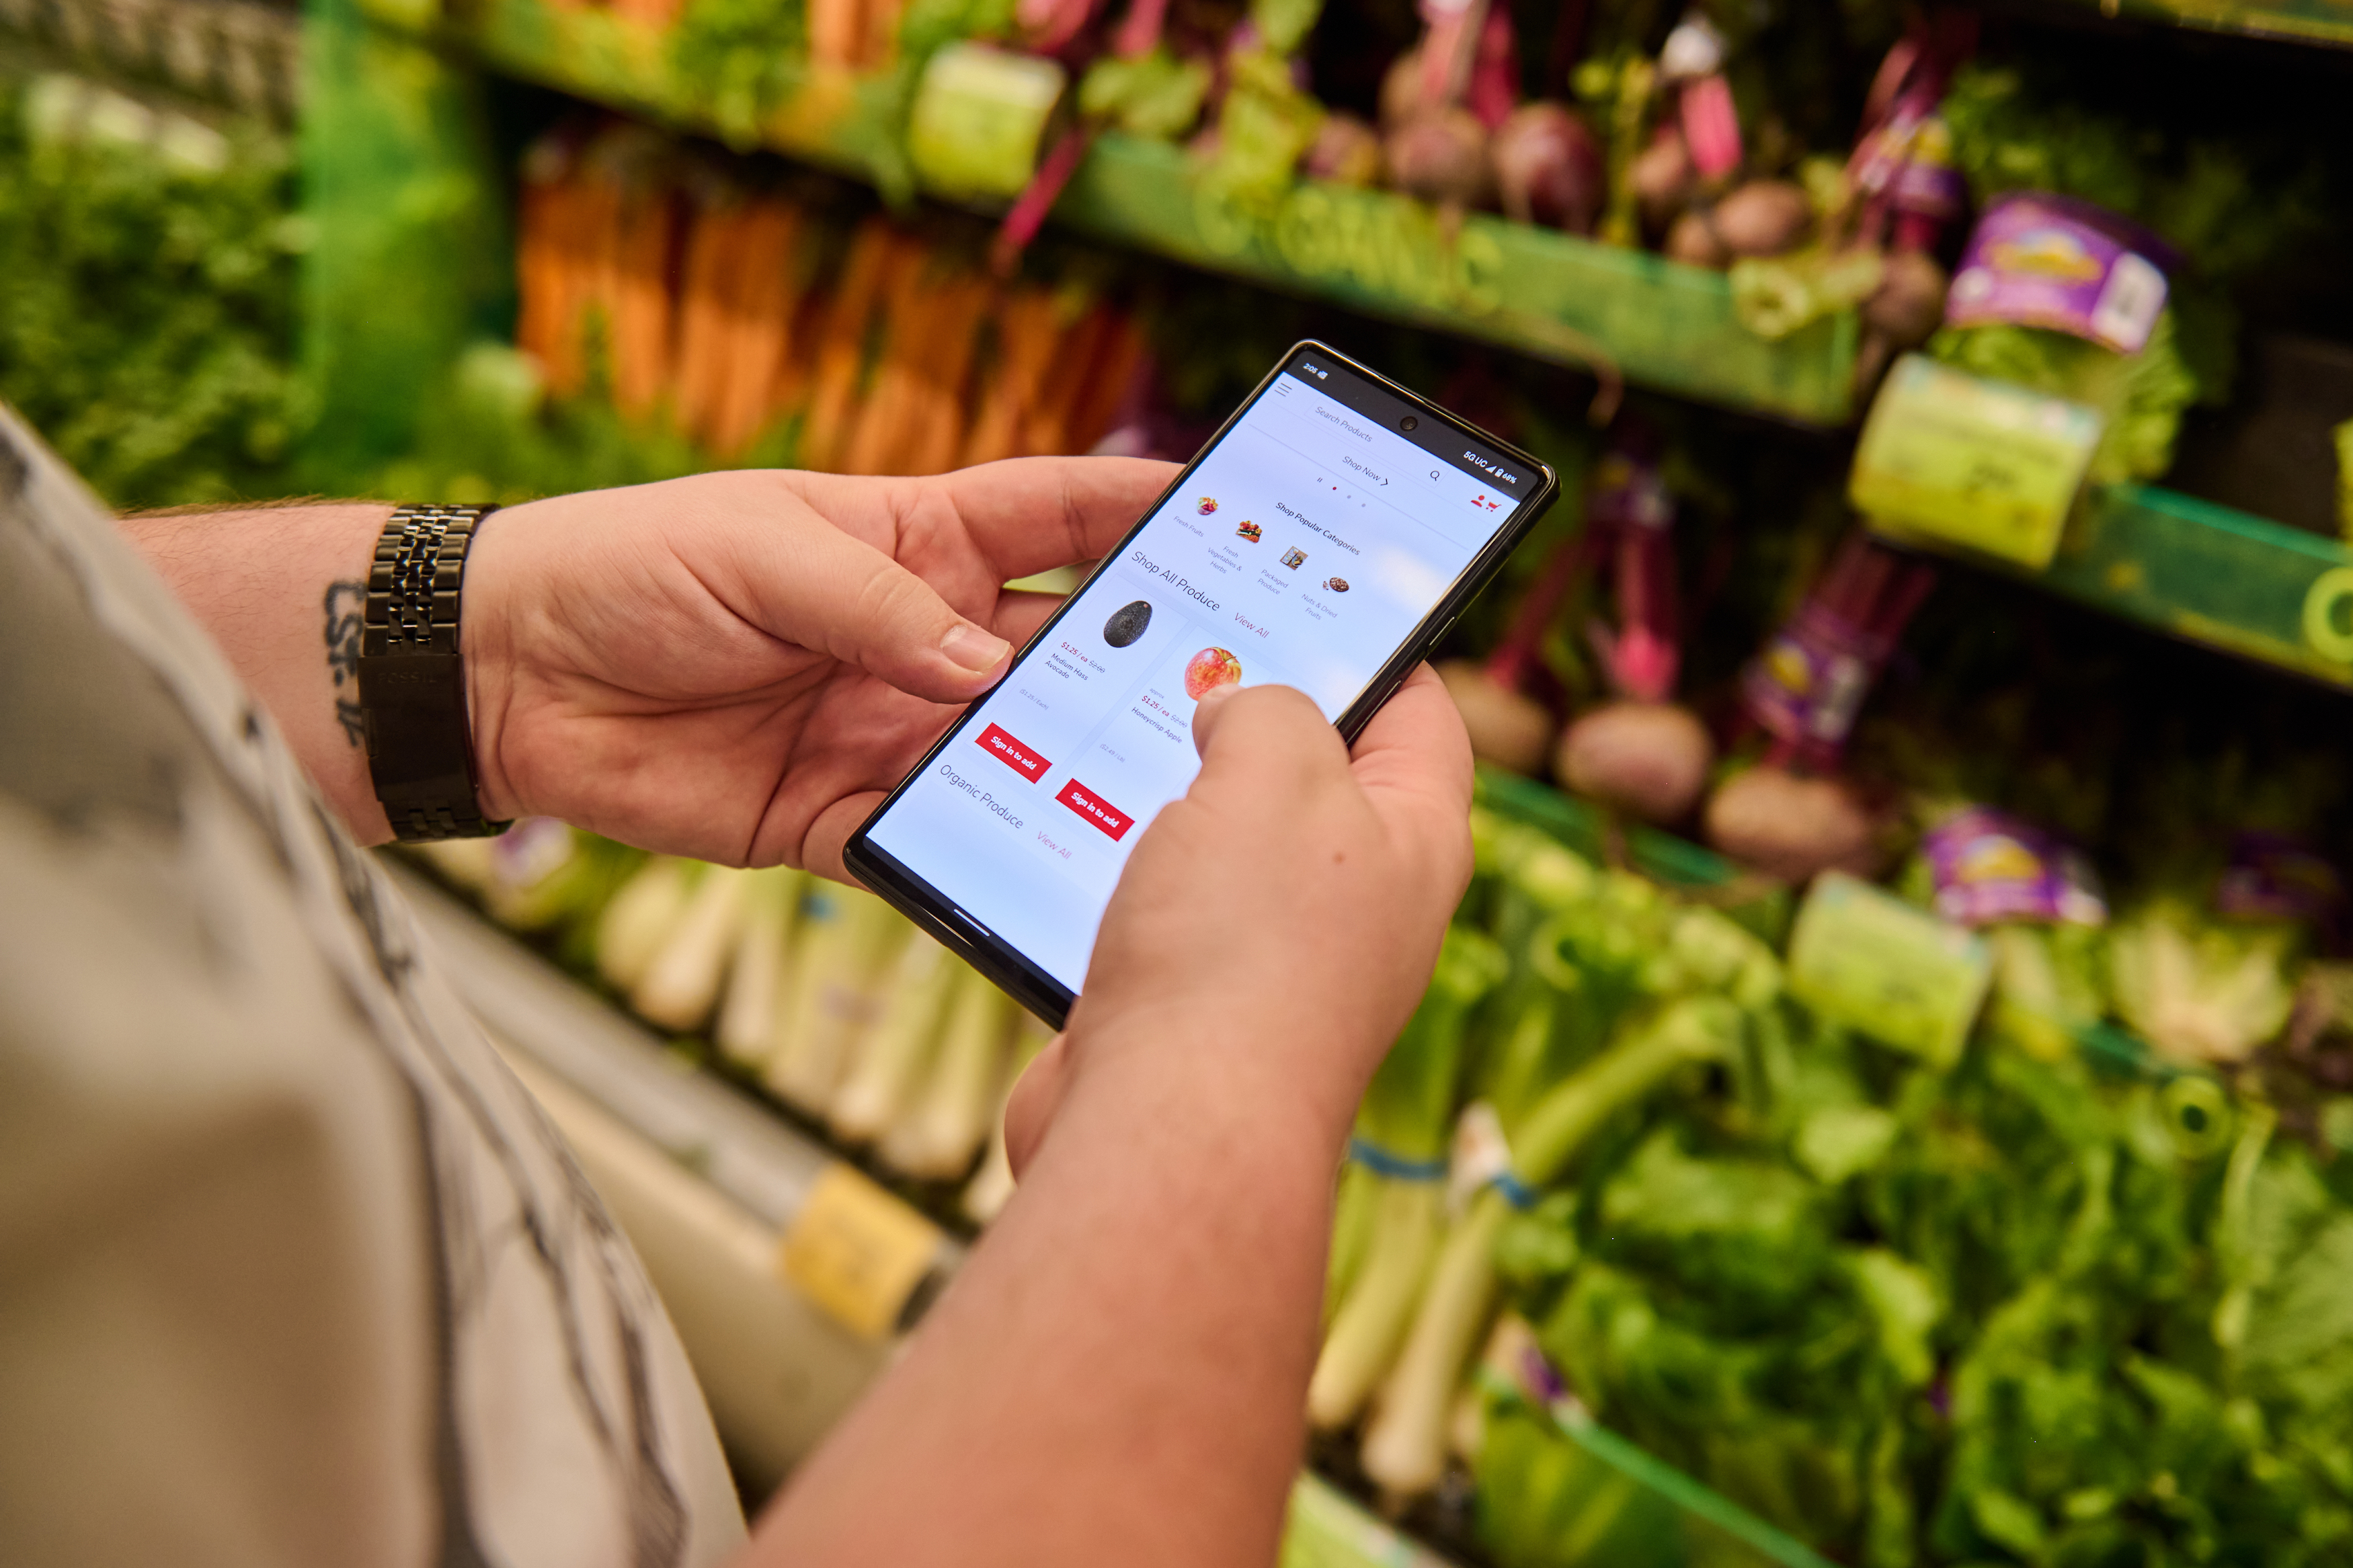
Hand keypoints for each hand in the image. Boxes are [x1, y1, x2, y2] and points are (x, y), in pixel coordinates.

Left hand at [459, 459, 1173, 869]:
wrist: (507, 680)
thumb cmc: (629, 568)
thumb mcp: (760, 550)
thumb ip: (880, 607)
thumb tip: (992, 668)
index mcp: (918, 540)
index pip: (1061, 515)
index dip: (1150, 510)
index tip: (1245, 514)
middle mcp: (924, 637)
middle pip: (1065, 648)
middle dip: (1145, 661)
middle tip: (1234, 689)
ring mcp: (891, 729)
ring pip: (1017, 754)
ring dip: (1079, 770)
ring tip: (1164, 796)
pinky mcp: (845, 817)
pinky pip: (936, 839)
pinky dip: (987, 856)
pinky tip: (1048, 874)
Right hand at [1006, 667, 1475, 1169]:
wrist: (1170, 1133)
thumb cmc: (1242, 952)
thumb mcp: (1272, 770)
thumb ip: (1268, 707)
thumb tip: (1238, 709)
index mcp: (1414, 841)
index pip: (1421, 713)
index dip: (1376, 644)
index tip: (1319, 599)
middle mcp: (1360, 906)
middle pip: (1315, 779)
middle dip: (1249, 721)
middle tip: (1189, 663)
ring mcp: (1276, 964)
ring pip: (1225, 848)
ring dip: (1169, 804)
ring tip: (1117, 746)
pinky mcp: (1194, 1011)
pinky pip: (1161, 915)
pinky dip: (1120, 879)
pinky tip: (1073, 849)